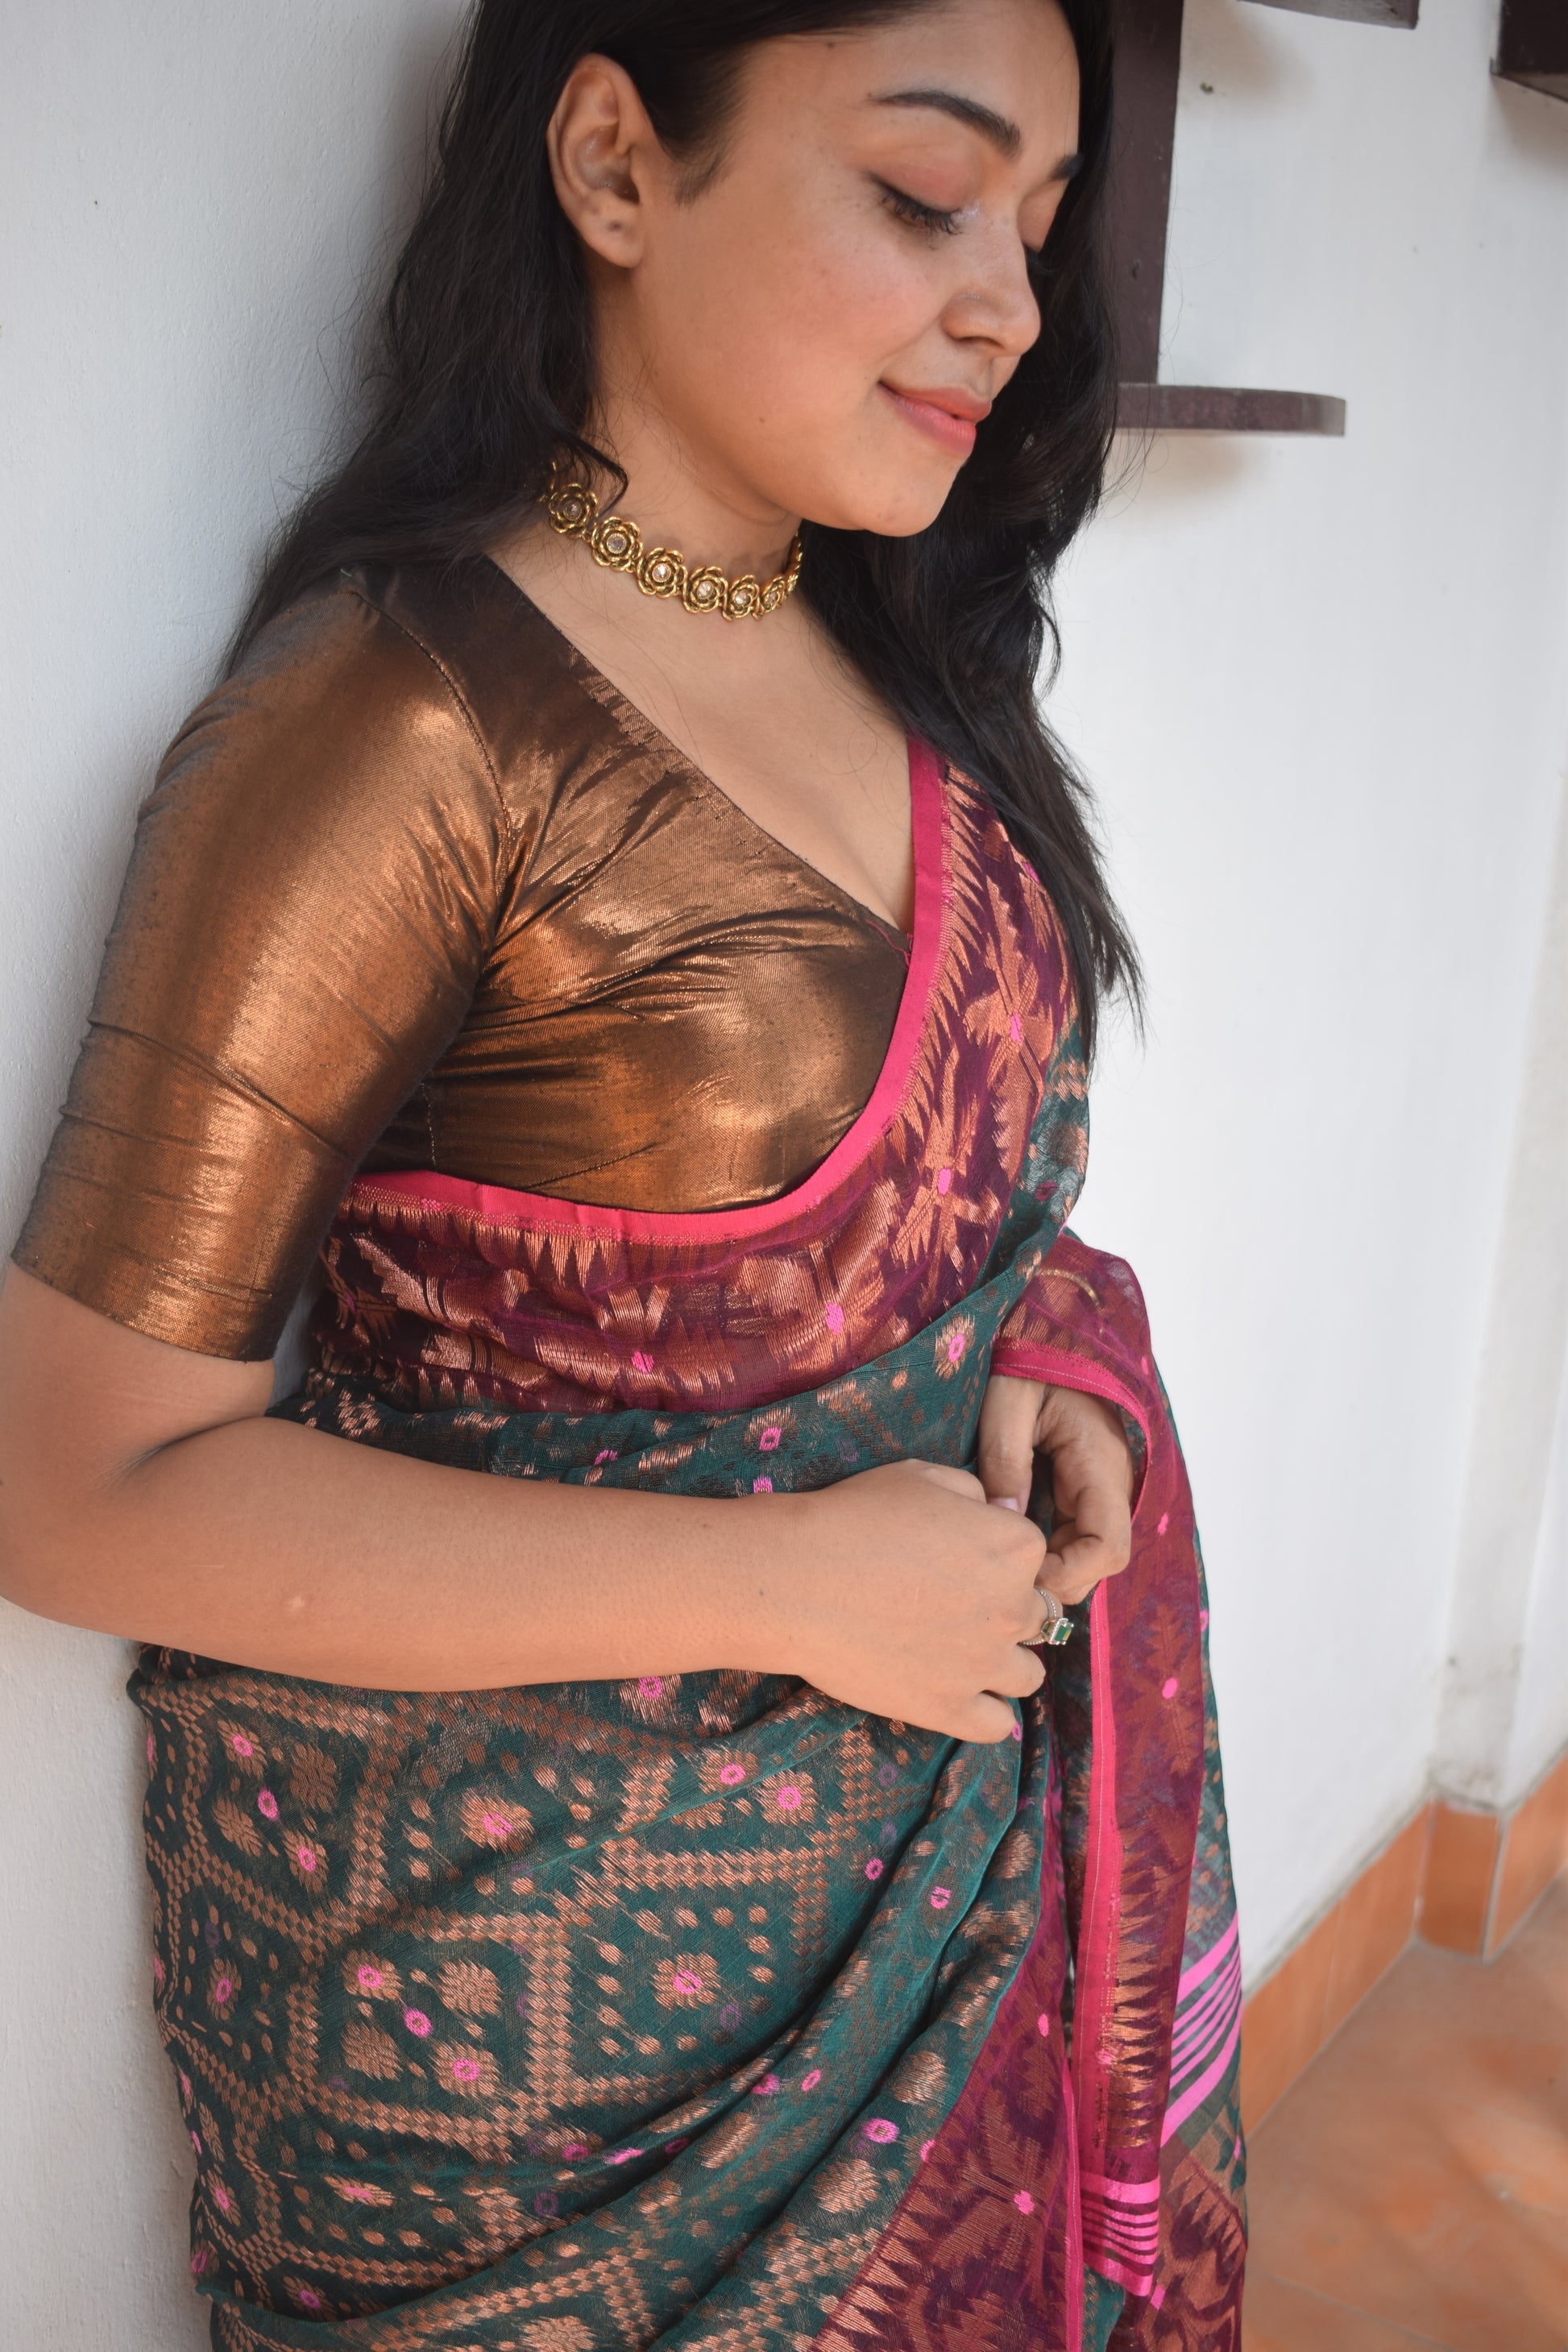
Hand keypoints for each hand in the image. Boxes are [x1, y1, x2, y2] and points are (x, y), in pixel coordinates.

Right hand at [776, 1461, 1051, 1742]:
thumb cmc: (852, 1518)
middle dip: (1002, 1609)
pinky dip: (984, 1711)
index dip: (997, 1555)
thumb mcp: (921, 1475)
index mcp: (1014, 1546)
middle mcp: (1013, 1607)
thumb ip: (972, 1492)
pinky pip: (998, 1725)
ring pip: (1027, 1675)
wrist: (795, 1580)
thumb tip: (991, 1512)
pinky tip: (957, 1691)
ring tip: (960, 1652)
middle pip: (1035, 1615)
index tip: (960, 1557)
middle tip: (953, 1604)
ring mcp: (984, 1664)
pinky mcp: (950, 1708)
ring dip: (1002, 1663)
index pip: (1032, 1555)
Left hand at [976, 1376, 1133, 1607]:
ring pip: (1085, 1553)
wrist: (1047, 1332)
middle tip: (995, 1571)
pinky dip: (1043, 1547)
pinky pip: (1071, 1534)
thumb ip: (1005, 1460)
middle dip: (1054, 1577)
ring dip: (1047, 1564)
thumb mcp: (1006, 1400)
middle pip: (1098, 1561)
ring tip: (995, 1556)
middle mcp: (1109, 1483)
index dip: (1069, 1574)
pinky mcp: (1080, 1487)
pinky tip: (1004, 1539)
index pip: (1108, 1548)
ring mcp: (1097, 1487)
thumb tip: (1003, 1522)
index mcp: (1100, 1462)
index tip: (1019, 1572)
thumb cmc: (1027, 1357)